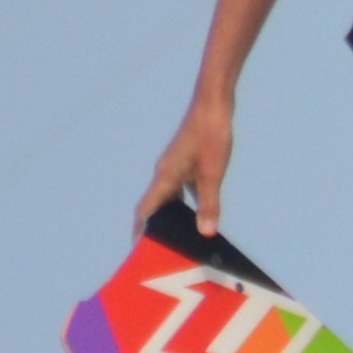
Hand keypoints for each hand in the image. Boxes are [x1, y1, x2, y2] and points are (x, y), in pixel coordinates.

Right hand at [135, 92, 233, 238]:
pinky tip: (199, 212)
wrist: (213, 103)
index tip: (138, 250)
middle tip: (161, 249)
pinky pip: (181, 188)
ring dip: (172, 216)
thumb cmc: (211, 135)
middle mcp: (164, 173)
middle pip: (154, 206)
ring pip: (169, 197)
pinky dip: (186, 202)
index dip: (140, 230)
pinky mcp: (186, 160)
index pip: (145, 210)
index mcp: (165, 177)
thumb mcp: (212, 173)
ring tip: (180, 236)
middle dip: (155, 227)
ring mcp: (174, 166)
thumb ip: (209, 204)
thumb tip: (205, 233)